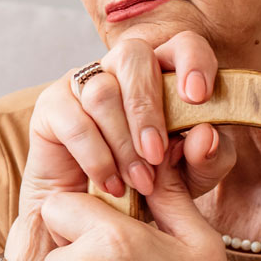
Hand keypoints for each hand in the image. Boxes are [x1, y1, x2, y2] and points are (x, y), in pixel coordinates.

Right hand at [21, 31, 237, 220]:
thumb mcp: (191, 180)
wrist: (96, 216)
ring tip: (140, 182)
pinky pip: (75, 122)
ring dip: (123, 142)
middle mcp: (119, 69)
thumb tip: (206, 134)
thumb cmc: (148, 185)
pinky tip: (112, 184)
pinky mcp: (52, 107)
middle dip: (147, 108)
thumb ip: (208, 158)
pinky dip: (98, 158)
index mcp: (162, 72)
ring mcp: (82, 83)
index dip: (191, 61)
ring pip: (102, 92)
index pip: (181, 44)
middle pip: (132, 55)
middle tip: (157, 154)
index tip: (198, 97)